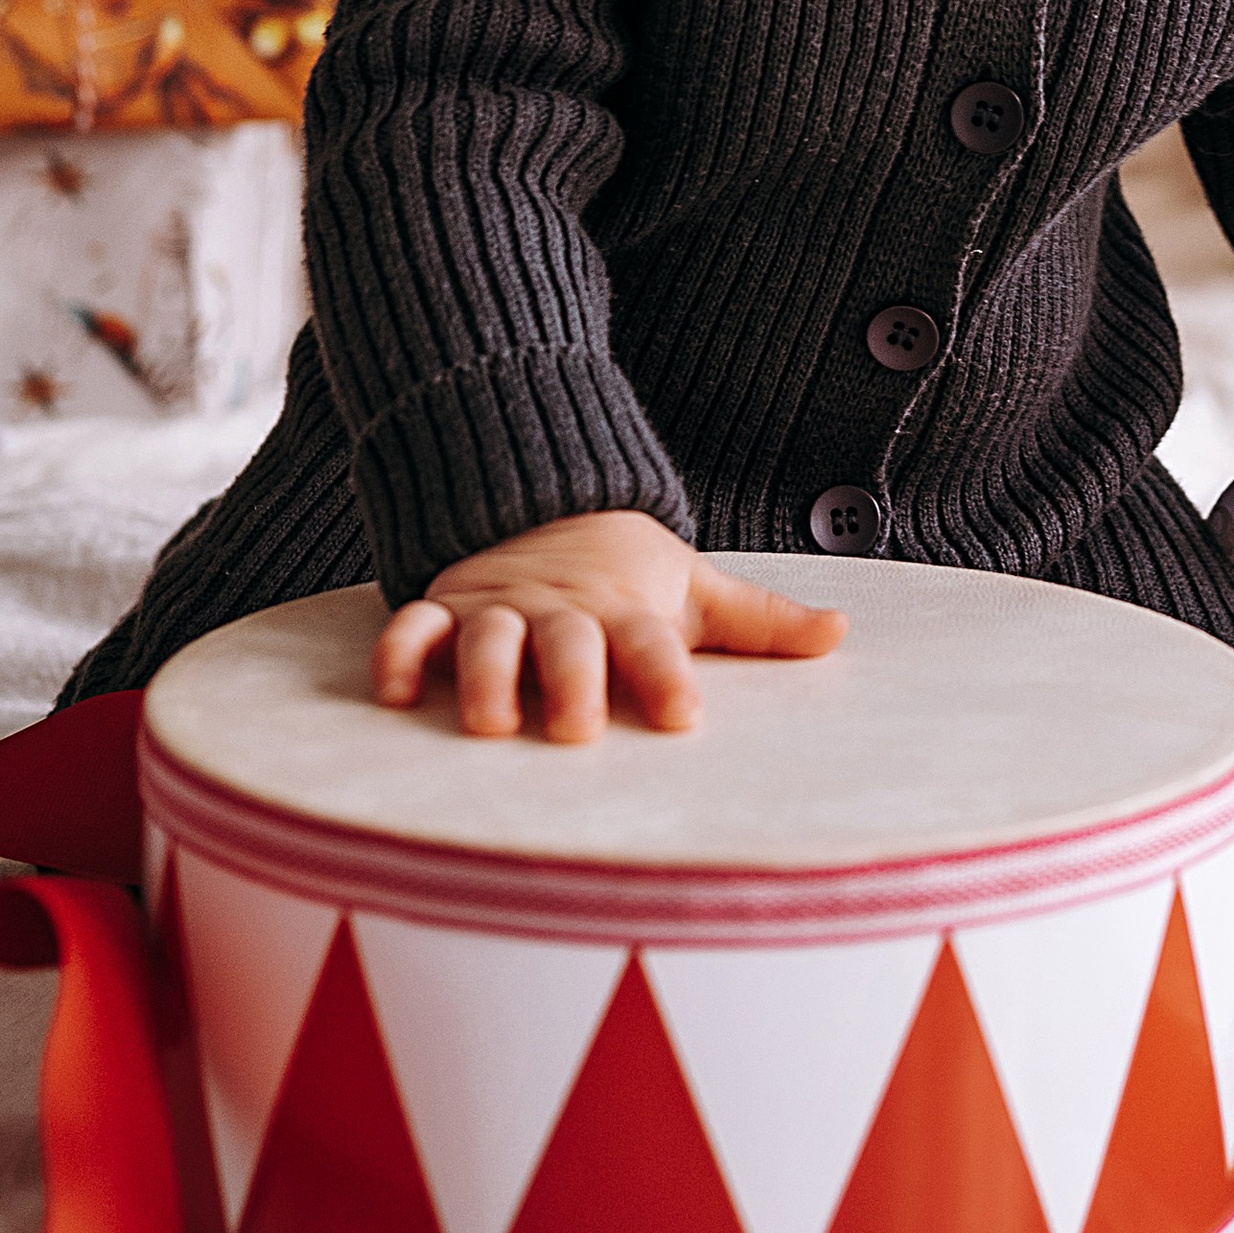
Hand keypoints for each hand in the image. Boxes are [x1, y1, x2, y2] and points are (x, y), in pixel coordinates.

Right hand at [373, 510, 844, 743]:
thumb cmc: (628, 576)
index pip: (654, 644)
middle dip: (571, 680)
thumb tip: (840, 633)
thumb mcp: (696, 589)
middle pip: (568, 642)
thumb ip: (762, 623)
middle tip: (576, 727)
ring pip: (486, 637)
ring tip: (489, 723)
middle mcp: (563, 610)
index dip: (668, 677)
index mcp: (627, 609)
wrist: (544, 505)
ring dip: (486, 675)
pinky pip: (412, 627)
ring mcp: (500, 608)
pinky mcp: (445, 608)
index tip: (685, 716)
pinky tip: (393, 694)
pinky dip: (398, 654)